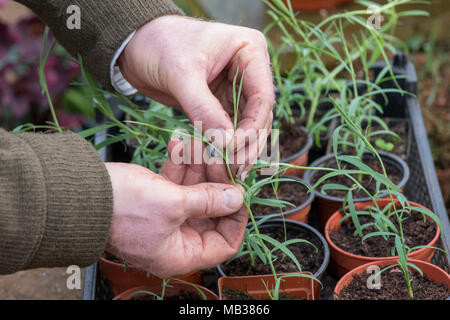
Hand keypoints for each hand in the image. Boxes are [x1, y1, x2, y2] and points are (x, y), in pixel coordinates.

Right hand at [104, 142, 247, 277]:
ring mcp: (163, 219)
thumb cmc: (120, 208)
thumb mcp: (173, 204)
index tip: (239, 190)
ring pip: (193, 193)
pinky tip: (180, 145)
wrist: (77, 192)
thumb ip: (209, 201)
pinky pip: (175, 183)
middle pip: (210, 212)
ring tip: (200, 144)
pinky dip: (179, 165)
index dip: (236, 217)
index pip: (224, 243)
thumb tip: (237, 198)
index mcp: (180, 254)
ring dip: (198, 167)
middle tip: (220, 158)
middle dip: (216, 182)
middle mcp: (174, 240)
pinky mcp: (153, 200)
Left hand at [118, 15, 273, 176]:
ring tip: (232, 171)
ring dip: (240, 147)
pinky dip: (226, 143)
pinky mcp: (221, 101)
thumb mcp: (181, 74)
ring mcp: (237, 86)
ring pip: (247, 124)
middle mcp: (249, 68)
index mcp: (249, 49)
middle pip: (259, 113)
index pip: (262, 96)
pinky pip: (230, 126)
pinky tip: (222, 161)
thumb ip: (204, 108)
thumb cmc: (159, 45)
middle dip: (249, 142)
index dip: (252, 126)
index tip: (234, 149)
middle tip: (237, 169)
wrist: (136, 44)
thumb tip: (226, 144)